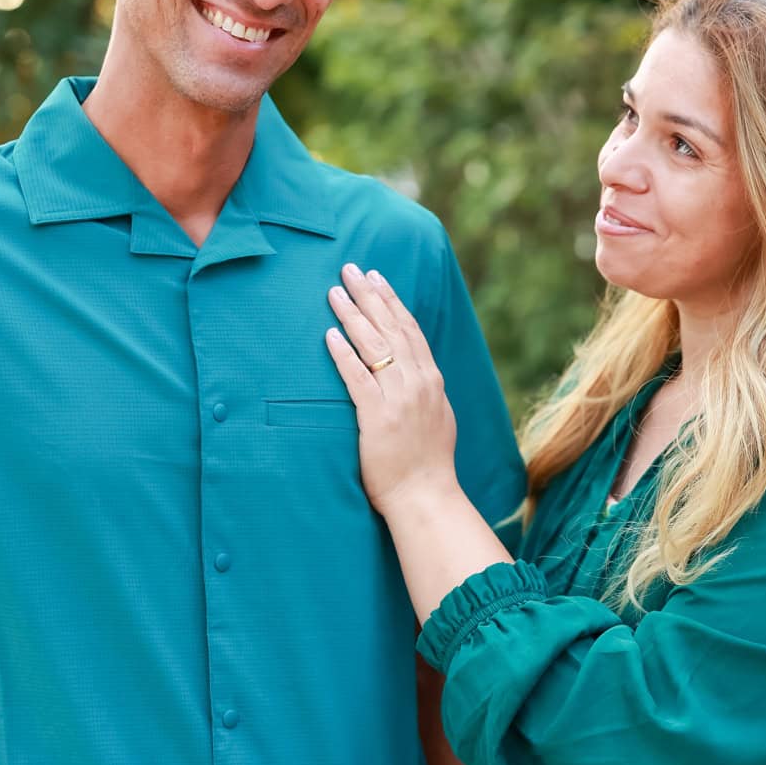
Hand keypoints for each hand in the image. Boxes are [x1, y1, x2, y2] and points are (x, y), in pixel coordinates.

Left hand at [325, 264, 458, 515]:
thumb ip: (424, 390)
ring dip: (352, 315)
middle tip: (350, 269)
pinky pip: (358, 378)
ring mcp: (400, 399)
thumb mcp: (436, 417)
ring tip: (334, 292)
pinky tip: (329, 335)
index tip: (377, 277)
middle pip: (391, 328)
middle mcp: (419, 382)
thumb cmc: (427, 463)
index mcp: (432, 380)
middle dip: (369, 296)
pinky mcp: (378, 417)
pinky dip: (343, 354)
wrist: (427, 496)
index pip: (409, 329)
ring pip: (374, 346)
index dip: (391, 300)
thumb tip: (415, 371)